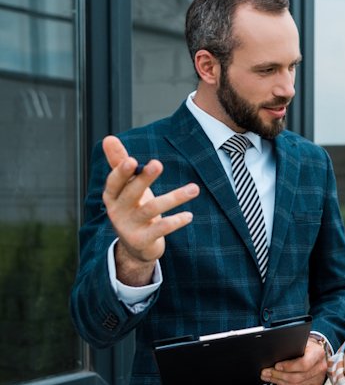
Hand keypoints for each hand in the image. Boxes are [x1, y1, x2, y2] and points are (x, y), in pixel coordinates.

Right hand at [101, 136, 198, 284]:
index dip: (121, 172)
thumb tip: (109, 138)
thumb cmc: (132, 208)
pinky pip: (160, 229)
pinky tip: (189, 215)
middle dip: (144, 179)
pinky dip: (175, 221)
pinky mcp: (142, 240)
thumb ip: (119, 163)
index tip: (131, 159)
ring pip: (152, 209)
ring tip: (194, 189)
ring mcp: (129, 227)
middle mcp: (118, 211)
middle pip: (132, 193)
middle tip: (158, 163)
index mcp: (112, 196)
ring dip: (174, 198)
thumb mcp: (126, 187)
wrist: (134, 246)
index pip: (114, 182)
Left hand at [261, 338, 326, 384]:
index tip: (276, 366)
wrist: (318, 353)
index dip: (288, 367)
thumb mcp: (302, 342)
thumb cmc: (308, 346)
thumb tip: (274, 354)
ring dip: (279, 382)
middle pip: (297, 377)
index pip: (303, 364)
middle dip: (278, 375)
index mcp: (318, 353)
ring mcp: (318, 379)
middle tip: (266, 372)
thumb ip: (291, 347)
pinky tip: (279, 383)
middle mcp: (320, 367)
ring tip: (269, 377)